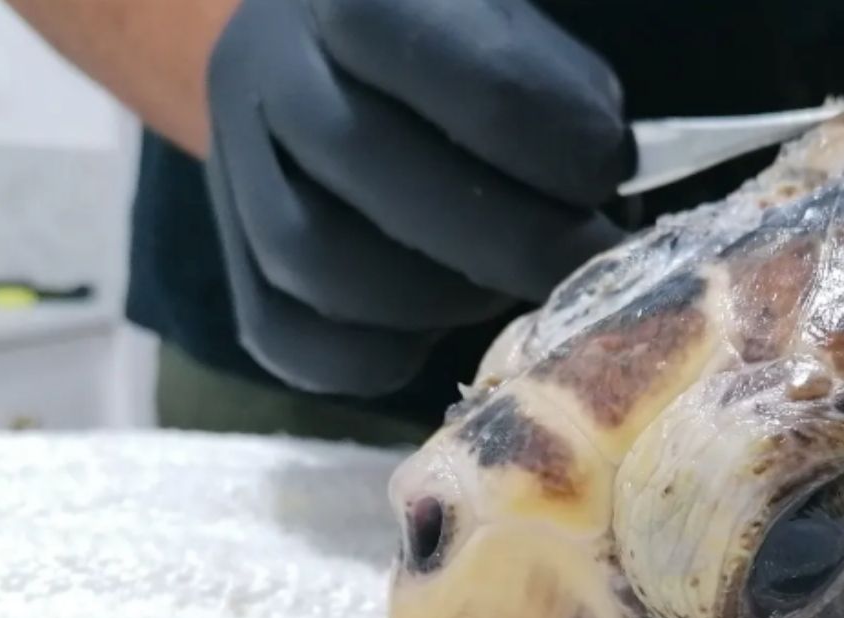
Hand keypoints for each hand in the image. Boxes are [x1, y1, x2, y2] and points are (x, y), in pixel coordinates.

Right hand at [204, 0, 633, 395]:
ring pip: (317, 262)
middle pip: (373, 166)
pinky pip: (289, 341)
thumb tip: (607, 196)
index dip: (559, 145)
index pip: (470, 80)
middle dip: (510, 239)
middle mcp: (267, 67)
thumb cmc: (455, 50)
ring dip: (440, 299)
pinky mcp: (234, 264)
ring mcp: (234, 169)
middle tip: (586, 262)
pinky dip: (377, 358)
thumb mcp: (509, 30)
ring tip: (506, 288)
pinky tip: (435, 330)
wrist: (328, 69)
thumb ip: (563, 95)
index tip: (609, 175)